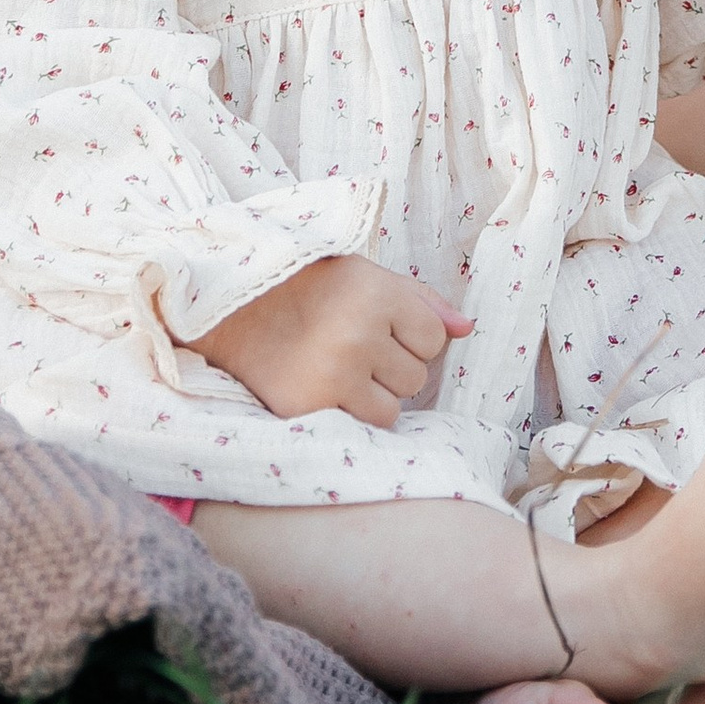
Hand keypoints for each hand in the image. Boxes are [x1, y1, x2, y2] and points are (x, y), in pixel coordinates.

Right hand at [199, 254, 473, 427]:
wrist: (236, 309)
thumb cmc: (312, 289)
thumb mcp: (368, 277)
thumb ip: (423, 302)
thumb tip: (468, 329)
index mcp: (376, 294)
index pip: (434, 338)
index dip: (411, 336)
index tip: (380, 326)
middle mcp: (358, 334)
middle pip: (417, 376)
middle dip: (393, 366)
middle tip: (354, 346)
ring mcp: (333, 375)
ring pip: (395, 408)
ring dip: (376, 395)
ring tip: (341, 368)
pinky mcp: (311, 408)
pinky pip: (366, 426)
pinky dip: (354, 415)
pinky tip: (328, 388)